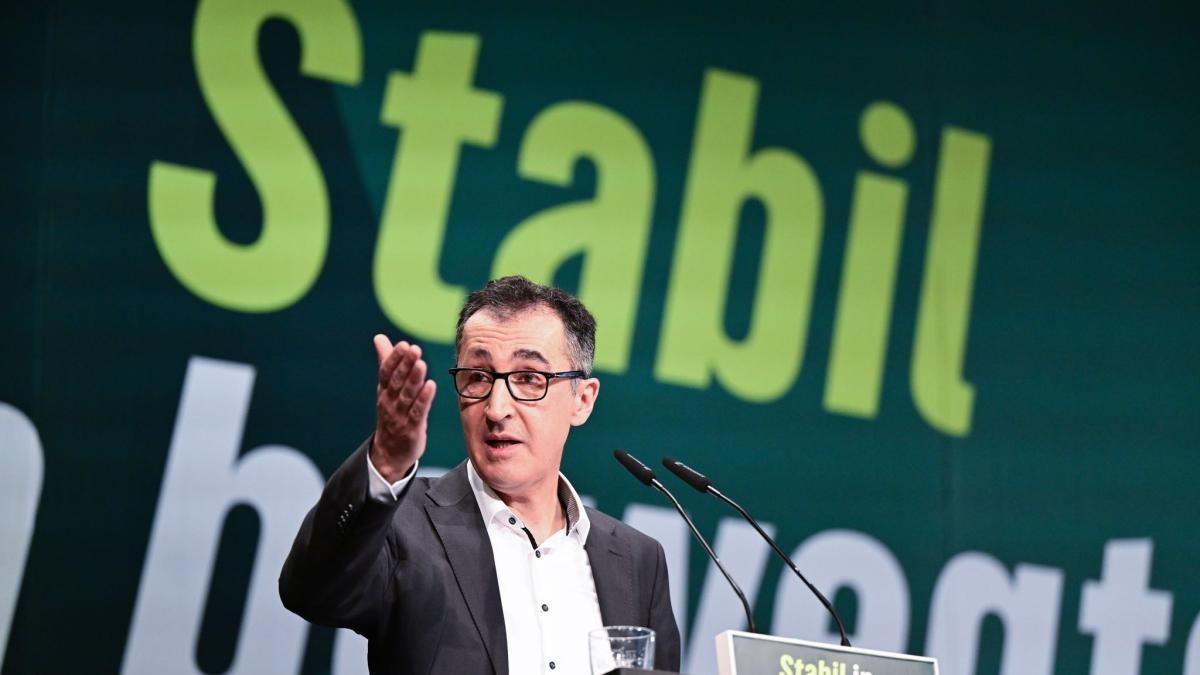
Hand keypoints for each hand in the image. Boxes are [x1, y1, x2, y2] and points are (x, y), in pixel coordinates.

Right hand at [370, 335, 436, 481]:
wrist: (389, 453)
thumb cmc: (391, 414)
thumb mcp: (387, 388)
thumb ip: (386, 362)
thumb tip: (380, 337)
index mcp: (384, 391)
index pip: (386, 372)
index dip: (394, 359)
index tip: (404, 345)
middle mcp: (390, 402)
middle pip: (397, 381)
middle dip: (405, 365)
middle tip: (414, 349)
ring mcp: (400, 416)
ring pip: (407, 395)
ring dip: (414, 380)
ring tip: (421, 364)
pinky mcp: (412, 428)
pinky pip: (418, 412)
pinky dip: (423, 399)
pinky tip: (431, 386)